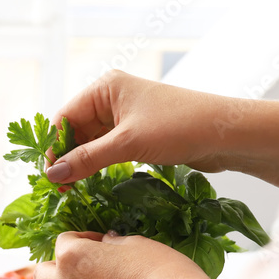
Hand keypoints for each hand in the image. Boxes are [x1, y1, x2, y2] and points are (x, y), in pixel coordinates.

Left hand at [33, 231, 216, 278]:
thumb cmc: (164, 277)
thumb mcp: (139, 245)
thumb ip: (113, 245)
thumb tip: (105, 244)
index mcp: (73, 257)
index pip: (64, 241)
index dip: (83, 240)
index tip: (98, 244)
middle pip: (44, 274)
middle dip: (59, 268)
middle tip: (84, 270)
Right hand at [45, 70, 278, 188]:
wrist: (229, 133)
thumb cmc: (180, 127)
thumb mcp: (127, 144)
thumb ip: (85, 159)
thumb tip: (51, 175)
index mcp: (104, 88)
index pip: (64, 118)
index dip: (53, 148)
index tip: (49, 178)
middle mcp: (111, 98)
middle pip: (75, 130)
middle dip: (67, 158)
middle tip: (61, 190)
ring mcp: (125, 115)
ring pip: (90, 142)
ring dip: (83, 164)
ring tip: (75, 190)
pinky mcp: (138, 132)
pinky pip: (108, 149)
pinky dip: (99, 164)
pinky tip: (94, 182)